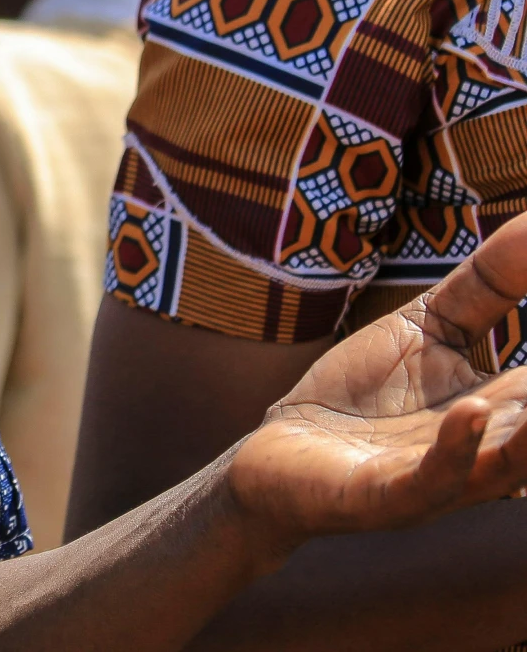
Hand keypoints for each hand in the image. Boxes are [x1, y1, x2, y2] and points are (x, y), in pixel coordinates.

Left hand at [228, 213, 526, 547]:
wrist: (280, 454)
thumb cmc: (363, 394)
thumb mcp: (432, 327)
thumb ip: (492, 286)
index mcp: (511, 410)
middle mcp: (493, 449)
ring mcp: (445, 477)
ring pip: (513, 463)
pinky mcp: (390, 496)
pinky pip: (435, 480)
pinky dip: (458, 451)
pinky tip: (471, 407)